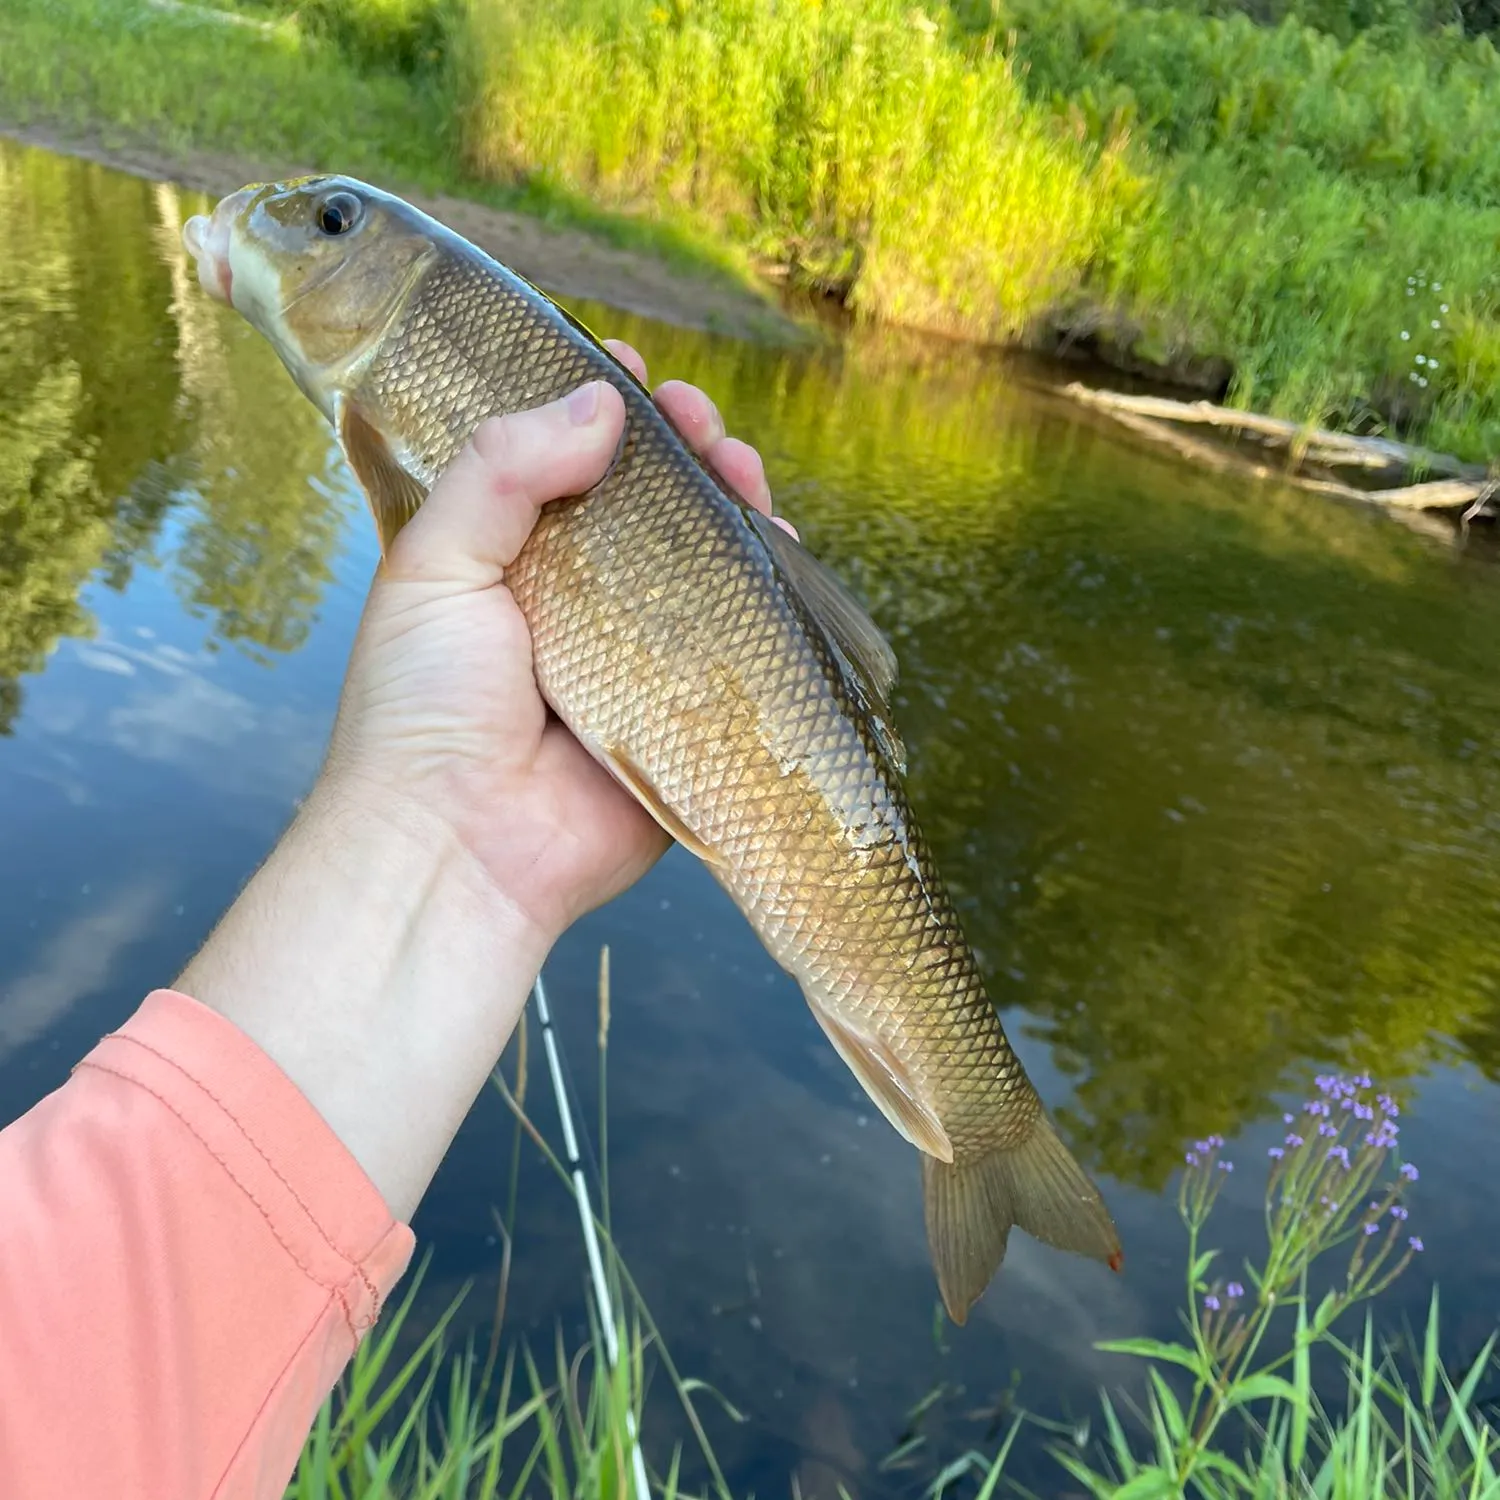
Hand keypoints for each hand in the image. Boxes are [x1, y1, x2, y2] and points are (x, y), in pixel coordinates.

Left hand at [178, 342, 789, 1219]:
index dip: (600, 415)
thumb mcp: (434, 565)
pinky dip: (768, 593)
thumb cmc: (422, 709)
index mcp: (509, 566)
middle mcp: (579, 606)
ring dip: (731, 505)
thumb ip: (501, 471)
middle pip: (650, 509)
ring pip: (704, 566)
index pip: (565, 469)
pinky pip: (741, 644)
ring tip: (741, 464)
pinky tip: (779, 542)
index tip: (627, 370)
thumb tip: (599, 405)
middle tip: (696, 417)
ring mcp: (640, 660)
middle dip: (682, 452)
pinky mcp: (690, 715)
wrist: (460, 850)